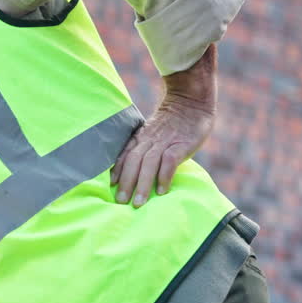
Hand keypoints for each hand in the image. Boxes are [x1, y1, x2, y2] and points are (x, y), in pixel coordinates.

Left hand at [111, 43, 216, 206]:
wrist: (191, 100)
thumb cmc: (173, 121)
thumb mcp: (154, 131)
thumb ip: (146, 147)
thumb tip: (137, 169)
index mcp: (141, 137)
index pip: (125, 154)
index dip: (117, 170)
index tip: (110, 186)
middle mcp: (149, 140)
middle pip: (133, 162)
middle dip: (126, 183)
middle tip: (120, 202)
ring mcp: (165, 142)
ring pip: (148, 164)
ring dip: (142, 184)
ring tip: (138, 202)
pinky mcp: (181, 145)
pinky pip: (169, 162)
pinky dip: (164, 176)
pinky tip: (161, 191)